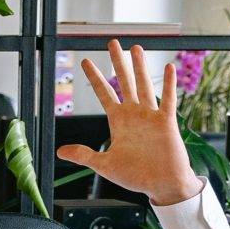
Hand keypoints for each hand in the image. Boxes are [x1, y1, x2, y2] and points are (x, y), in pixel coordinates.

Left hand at [58, 41, 198, 205]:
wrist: (161, 185)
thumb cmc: (136, 176)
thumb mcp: (105, 165)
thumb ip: (84, 155)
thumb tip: (61, 152)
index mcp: (119, 122)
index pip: (104, 94)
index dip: (95, 78)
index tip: (85, 62)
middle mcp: (134, 115)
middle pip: (124, 82)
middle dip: (118, 63)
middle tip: (113, 43)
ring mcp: (150, 116)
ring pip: (144, 85)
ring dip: (140, 66)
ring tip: (136, 48)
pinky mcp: (166, 122)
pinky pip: (167, 99)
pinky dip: (169, 83)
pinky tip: (168, 67)